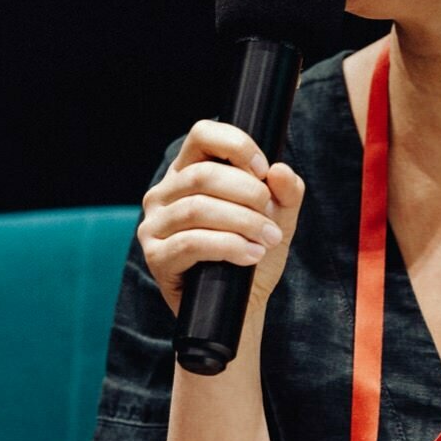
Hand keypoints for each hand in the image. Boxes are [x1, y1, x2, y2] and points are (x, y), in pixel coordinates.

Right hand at [139, 120, 305, 318]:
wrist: (240, 306)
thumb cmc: (253, 253)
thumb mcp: (278, 218)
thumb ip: (286, 192)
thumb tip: (280, 171)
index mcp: (188, 172)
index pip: (202, 134)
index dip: (235, 145)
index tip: (263, 170)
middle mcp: (163, 194)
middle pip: (202, 175)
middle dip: (247, 193)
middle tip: (271, 216)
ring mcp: (154, 225)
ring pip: (196, 209)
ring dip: (242, 222)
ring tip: (268, 239)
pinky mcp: (156, 256)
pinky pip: (190, 243)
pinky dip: (228, 246)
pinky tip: (251, 254)